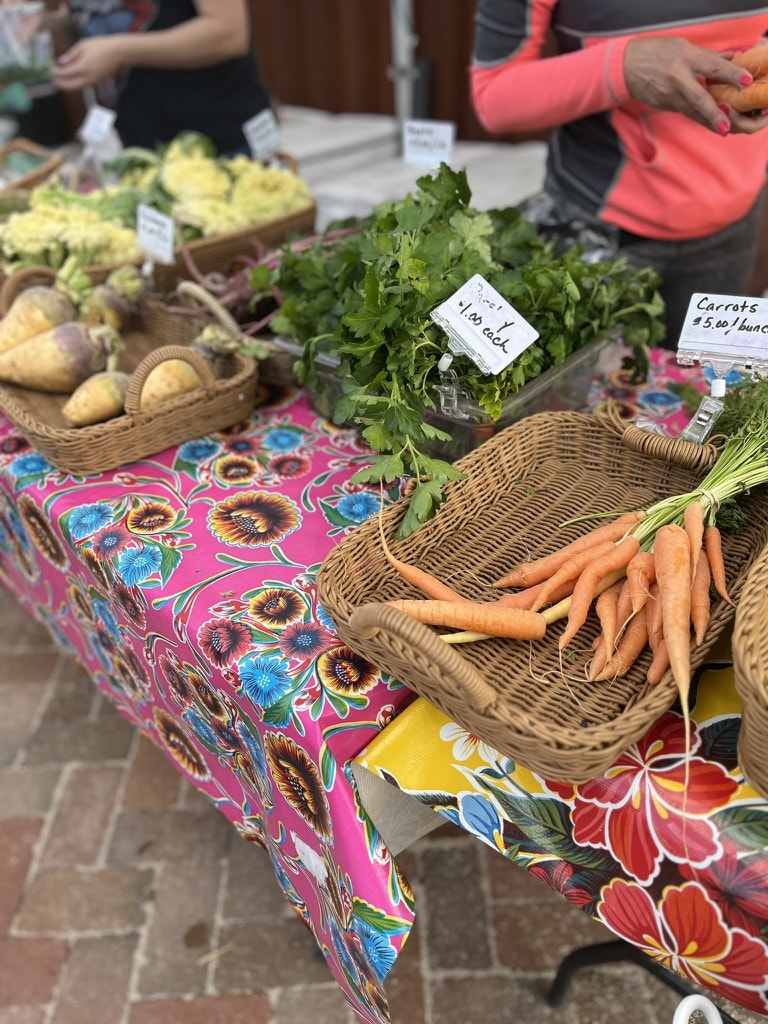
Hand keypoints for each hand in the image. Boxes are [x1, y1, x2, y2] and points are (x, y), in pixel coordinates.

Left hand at [51, 36, 124, 91]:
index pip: (65, 73)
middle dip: (60, 84)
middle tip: (53, 80)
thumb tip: (61, 62)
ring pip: (77, 87)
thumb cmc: (101, 46)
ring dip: (68, 85)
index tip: (50, 71)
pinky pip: (83, 85)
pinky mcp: (97, 82)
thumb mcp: (83, 46)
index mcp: (83, 67)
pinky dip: (75, 83)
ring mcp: (93, 81)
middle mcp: (88, 78)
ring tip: (60, 80)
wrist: (118, 53)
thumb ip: (71, 55)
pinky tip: (72, 78)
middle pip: (70, 86)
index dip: (56, 73)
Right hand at [624, 37, 767, 134]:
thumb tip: (730, 59)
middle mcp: (677, 78)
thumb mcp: (682, 47)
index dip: (730, 74)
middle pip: (699, 98)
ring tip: (723, 129)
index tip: (746, 81)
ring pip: (692, 111)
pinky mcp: (665, 106)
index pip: (712, 67)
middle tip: (726, 126)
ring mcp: (669, 95)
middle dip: (713, 113)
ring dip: (708, 121)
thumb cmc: (656, 52)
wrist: (625, 67)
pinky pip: (685, 112)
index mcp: (685, 58)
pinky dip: (698, 117)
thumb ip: (706, 56)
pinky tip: (709, 123)